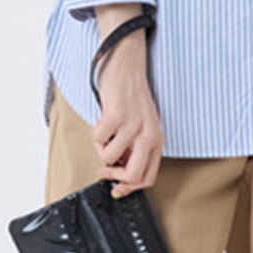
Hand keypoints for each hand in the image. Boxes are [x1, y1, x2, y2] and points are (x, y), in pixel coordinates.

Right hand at [91, 24, 163, 194]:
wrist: (127, 66)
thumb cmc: (131, 97)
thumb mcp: (142, 126)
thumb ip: (135, 149)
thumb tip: (119, 174)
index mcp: (157, 139)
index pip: (148, 177)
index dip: (129, 187)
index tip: (116, 187)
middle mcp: (149, 134)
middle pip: (133, 176)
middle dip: (114, 176)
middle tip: (105, 169)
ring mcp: (133, 125)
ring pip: (109, 158)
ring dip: (100, 148)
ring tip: (105, 133)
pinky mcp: (117, 115)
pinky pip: (98, 139)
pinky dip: (95, 133)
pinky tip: (102, 120)